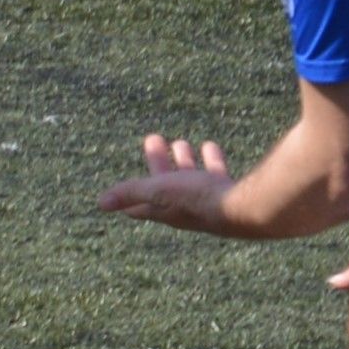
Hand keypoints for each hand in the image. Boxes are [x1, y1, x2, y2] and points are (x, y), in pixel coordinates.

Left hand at [100, 135, 242, 234]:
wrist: (248, 208)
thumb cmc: (200, 200)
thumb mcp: (159, 192)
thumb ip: (131, 193)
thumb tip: (100, 203)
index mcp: (167, 209)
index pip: (141, 206)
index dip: (129, 199)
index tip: (119, 194)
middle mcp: (187, 208)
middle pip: (167, 183)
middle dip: (159, 163)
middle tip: (153, 138)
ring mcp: (209, 201)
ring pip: (192, 177)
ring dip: (185, 160)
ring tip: (182, 142)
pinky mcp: (229, 192)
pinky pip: (217, 174)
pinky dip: (212, 159)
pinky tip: (211, 146)